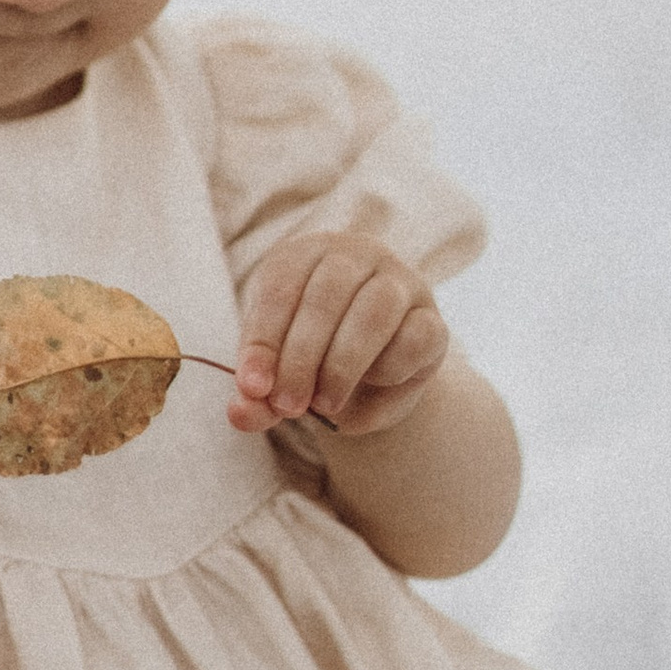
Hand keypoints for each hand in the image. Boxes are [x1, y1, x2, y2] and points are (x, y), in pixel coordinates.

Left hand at [227, 232, 447, 437]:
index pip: (280, 286)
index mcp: (303, 254)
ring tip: (325, 404)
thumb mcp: (278, 377)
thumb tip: (239, 414)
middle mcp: (354, 254)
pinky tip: (374, 384)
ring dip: (343, 364)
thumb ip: (258, 397)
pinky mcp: (431, 318)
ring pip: (374, 310)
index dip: (263, 339)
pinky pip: (414, 337)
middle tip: (288, 405)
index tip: (252, 387)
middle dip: (301, 357)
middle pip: (325, 296)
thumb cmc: (311, 364)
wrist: (369, 382)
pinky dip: (389, 368)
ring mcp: (399, 280)